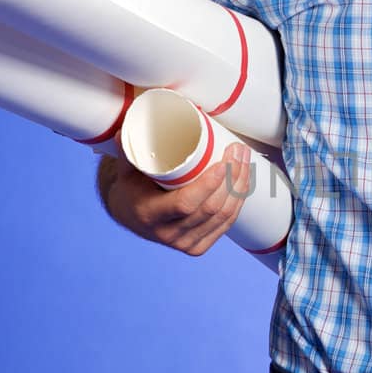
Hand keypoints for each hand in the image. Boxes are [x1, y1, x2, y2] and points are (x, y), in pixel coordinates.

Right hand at [101, 137, 252, 255]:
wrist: (131, 216)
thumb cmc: (131, 188)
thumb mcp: (127, 170)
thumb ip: (130, 151)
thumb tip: (128, 127)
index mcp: (150, 215)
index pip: (185, 204)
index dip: (207, 185)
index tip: (222, 162)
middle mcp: (169, 234)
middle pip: (210, 209)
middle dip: (231, 178)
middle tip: (238, 151)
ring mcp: (186, 243)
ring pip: (223, 217)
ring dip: (239, 187)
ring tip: (244, 159)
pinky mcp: (199, 246)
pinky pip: (226, 223)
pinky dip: (238, 201)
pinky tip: (243, 181)